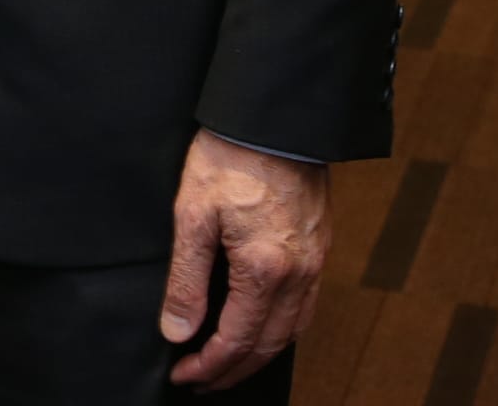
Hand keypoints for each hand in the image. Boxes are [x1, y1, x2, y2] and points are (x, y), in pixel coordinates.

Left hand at [160, 131, 328, 388]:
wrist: (273, 118)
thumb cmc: (231, 157)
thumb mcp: (192, 215)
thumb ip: (186, 279)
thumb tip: (177, 331)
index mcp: (264, 270)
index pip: (236, 339)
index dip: (208, 365)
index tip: (183, 375)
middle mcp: (298, 273)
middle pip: (269, 345)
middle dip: (234, 370)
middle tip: (203, 380)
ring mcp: (314, 261)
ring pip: (293, 330)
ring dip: (260, 354)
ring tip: (229, 363)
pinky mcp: (319, 246)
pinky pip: (307, 305)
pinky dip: (284, 329)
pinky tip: (264, 326)